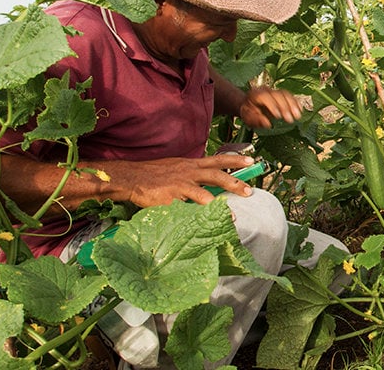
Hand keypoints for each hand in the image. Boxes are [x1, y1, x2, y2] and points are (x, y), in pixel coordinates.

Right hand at [101, 155, 257, 206]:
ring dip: (219, 204)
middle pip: (217, 175)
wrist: (131, 177)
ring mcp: (180, 184)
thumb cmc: (153, 174)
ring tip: (232, 215)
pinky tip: (205, 222)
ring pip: (204, 193)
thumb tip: (208, 185)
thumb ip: (192, 175)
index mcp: (191, 164)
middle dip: (235, 183)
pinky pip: (186, 207)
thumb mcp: (176, 169)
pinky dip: (197, 214)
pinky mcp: (170, 197)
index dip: (235, 159)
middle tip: (250, 191)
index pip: (218, 159)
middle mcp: (188, 172)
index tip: (252, 160)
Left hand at [239, 87, 303, 128]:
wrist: (248, 105)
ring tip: (297, 116)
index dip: (272, 106)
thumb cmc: (248, 113)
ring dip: (293, 105)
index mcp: (255, 94)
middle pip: (277, 95)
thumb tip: (267, 123)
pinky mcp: (280, 93)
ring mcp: (273, 91)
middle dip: (285, 107)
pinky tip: (300, 109)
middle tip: (290, 119)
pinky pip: (289, 95)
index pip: (265, 97)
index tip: (278, 116)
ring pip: (285, 94)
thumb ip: (257, 120)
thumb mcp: (248, 119)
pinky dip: (296, 102)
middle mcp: (265, 90)